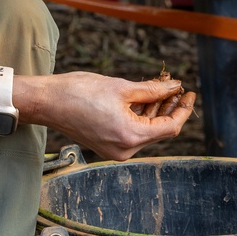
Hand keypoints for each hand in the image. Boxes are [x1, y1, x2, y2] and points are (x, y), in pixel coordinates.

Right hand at [29, 71, 196, 160]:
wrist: (47, 102)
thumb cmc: (79, 92)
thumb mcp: (120, 87)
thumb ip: (151, 90)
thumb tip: (173, 86)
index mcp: (131, 137)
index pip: (170, 127)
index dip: (182, 108)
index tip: (189, 92)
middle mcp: (125, 150)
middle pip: (158, 129)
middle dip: (168, 106)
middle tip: (175, 85)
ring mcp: (115, 150)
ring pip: (144, 130)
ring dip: (154, 110)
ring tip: (161, 87)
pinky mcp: (106, 144)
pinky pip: (131, 131)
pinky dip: (139, 115)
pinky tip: (144, 98)